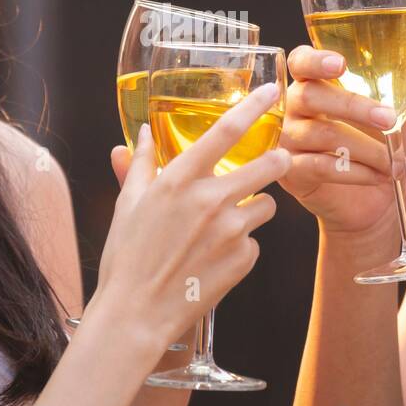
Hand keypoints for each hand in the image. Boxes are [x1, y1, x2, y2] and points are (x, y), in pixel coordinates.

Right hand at [90, 82, 289, 354]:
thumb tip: (144, 133)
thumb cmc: (126, 257)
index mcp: (180, 180)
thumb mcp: (128, 204)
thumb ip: (140, 164)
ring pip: (266, 205)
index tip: (273, 90)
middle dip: (279, 160)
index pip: (227, 130)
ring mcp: (231, 232)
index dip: (254, 107)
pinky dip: (241, 245)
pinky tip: (214, 256)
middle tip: (278, 160)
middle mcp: (210, 200)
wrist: (136, 314)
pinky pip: (254, 242)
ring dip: (254, 208)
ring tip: (225, 224)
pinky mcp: (244, 260)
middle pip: (270, 165)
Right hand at [278, 15, 405, 238]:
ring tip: (394, 161)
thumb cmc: (383, 146)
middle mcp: (296, 109)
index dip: (316, 60)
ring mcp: (289, 142)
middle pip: (310, 96)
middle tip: (390, 119)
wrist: (375, 203)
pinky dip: (354, 172)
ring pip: (320, 135)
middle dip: (353, 107)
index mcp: (316, 83)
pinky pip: (317, 167)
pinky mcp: (291, 174)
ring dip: (365, 148)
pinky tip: (378, 176)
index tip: (341, 65)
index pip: (301, 60)